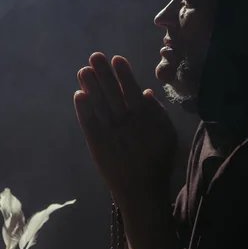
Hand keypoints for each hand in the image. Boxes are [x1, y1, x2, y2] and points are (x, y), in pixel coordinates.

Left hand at [74, 52, 177, 208]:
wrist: (142, 192)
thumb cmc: (159, 160)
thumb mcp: (168, 134)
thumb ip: (158, 112)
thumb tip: (145, 91)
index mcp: (144, 118)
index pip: (131, 90)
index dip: (123, 73)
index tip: (116, 58)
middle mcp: (125, 122)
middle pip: (112, 93)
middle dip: (103, 73)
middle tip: (94, 56)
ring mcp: (110, 133)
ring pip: (99, 105)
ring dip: (90, 86)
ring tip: (83, 70)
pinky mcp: (97, 145)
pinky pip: (89, 124)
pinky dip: (83, 109)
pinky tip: (78, 95)